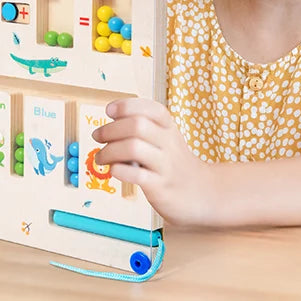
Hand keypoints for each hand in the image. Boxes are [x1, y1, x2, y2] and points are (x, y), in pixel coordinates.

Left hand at [92, 98, 212, 224]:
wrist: (202, 194)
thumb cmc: (174, 164)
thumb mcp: (165, 139)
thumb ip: (142, 129)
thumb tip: (109, 125)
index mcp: (169, 127)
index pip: (150, 107)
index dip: (126, 106)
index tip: (109, 111)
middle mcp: (169, 143)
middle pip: (137, 125)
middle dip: (110, 129)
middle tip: (97, 136)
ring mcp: (166, 165)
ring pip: (134, 148)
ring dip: (109, 151)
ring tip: (100, 158)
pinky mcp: (161, 187)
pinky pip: (137, 175)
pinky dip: (120, 170)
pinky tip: (114, 171)